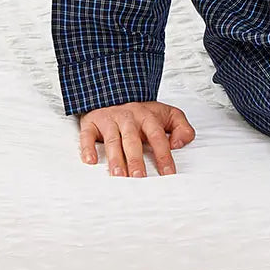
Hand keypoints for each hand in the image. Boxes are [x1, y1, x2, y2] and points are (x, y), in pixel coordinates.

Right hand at [78, 100, 195, 176]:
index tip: (168, 173)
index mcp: (148, 117)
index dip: (163, 155)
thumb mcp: (168, 114)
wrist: (116, 91)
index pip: (158, 137)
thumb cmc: (143, 112)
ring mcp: (110, 120)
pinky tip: (90, 161)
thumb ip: (182, 128)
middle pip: (133, 140)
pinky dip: (88, 147)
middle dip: (136, 159)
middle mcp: (129, 118)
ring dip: (115, 158)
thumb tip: (178, 145)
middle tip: (139, 178)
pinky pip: (88, 135)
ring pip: (112, 140)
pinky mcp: (91, 122)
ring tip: (118, 175)